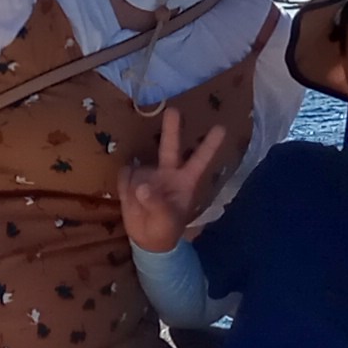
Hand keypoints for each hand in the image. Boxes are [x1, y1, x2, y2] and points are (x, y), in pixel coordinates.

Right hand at [115, 100, 229, 253]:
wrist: (146, 238)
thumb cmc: (166, 229)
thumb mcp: (167, 221)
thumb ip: (156, 204)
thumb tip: (143, 186)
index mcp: (186, 181)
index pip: (200, 161)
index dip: (210, 145)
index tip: (222, 127)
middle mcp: (168, 172)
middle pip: (170, 147)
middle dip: (172, 128)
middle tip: (174, 109)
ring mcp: (149, 174)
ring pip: (141, 169)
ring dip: (138, 182)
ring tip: (140, 204)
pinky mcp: (131, 178)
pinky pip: (126, 176)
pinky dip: (126, 187)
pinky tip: (130, 199)